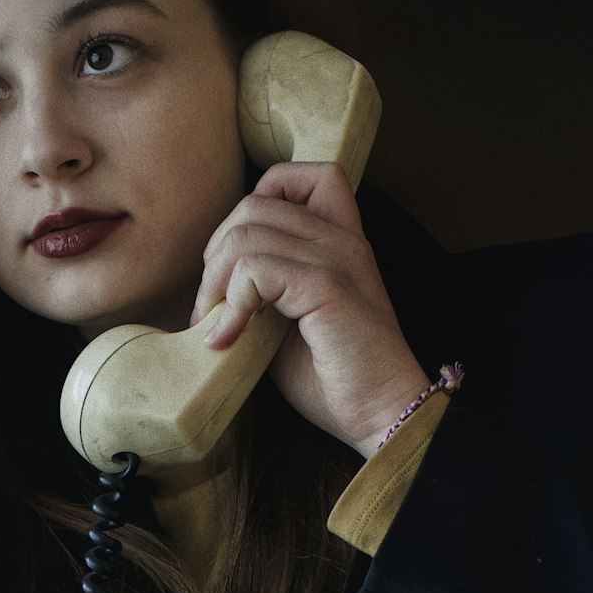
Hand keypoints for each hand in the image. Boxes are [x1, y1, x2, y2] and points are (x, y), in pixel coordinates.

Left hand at [191, 161, 429, 457]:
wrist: (382, 415)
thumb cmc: (337, 380)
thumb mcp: (290, 324)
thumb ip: (264, 291)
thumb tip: (210, 287)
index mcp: (341, 240)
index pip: (296, 177)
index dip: (254, 204)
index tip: (238, 265)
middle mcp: (342, 239)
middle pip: (254, 204)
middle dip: (217, 253)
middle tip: (212, 307)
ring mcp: (337, 258)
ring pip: (246, 233)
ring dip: (216, 283)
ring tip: (217, 325)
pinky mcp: (327, 285)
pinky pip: (255, 268)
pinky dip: (230, 304)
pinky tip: (227, 340)